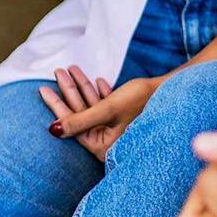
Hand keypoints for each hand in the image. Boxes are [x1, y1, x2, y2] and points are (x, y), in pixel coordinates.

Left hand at [39, 68, 160, 160]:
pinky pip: (106, 106)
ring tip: (71, 69)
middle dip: (70, 92)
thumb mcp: (107, 109)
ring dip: (83, 87)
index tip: (43, 90)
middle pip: (81, 115)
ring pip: (92, 107)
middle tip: (57, 73)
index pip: (73, 126)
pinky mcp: (124, 119)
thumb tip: (52, 131)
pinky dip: (99, 92)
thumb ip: (78, 121)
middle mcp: (110, 142)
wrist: (173, 91)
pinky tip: (97, 80)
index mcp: (105, 147)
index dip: (57, 106)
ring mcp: (116, 130)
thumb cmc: (142, 101)